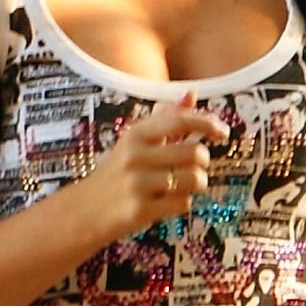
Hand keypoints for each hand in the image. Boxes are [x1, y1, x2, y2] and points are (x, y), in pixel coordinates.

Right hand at [81, 92, 229, 238]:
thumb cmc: (117, 173)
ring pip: (194, 179)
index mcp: (135, 134)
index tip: (222, 132)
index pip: (180, 120)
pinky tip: (166, 202)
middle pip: (195, 153)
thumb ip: (165, 118)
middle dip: (201, 162)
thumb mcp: (135, 142)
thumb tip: (191, 94)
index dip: (207, 123)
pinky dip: (181, 203)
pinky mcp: (141, 210)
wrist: (83, 211)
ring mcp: (137, 184)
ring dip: (195, 184)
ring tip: (180, 186)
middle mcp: (135, 156)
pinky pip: (183, 203)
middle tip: (192, 167)